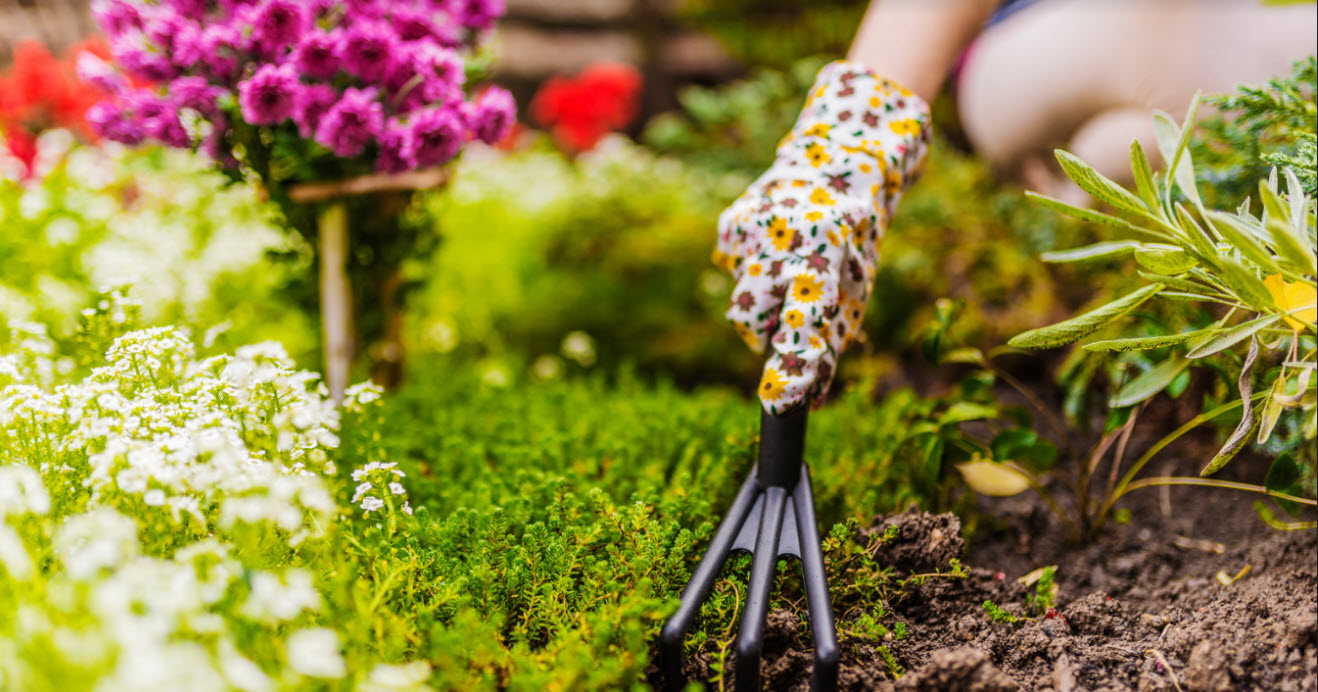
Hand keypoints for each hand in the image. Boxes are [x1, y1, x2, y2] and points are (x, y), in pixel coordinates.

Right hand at [713, 61, 930, 413]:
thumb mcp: (857, 289)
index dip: (794, 362)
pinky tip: (774, 247)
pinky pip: (731, 272)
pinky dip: (750, 271)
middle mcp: (783, 237)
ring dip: (761, 302)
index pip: (806, 318)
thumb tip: (809, 402)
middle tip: (792, 312)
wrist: (838, 161)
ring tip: (789, 270)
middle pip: (750, 320)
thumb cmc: (853, 240)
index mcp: (827, 253)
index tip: (782, 403)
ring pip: (740, 300)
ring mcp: (749, 228)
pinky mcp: (730, 223)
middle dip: (765, 332)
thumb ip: (831, 343)